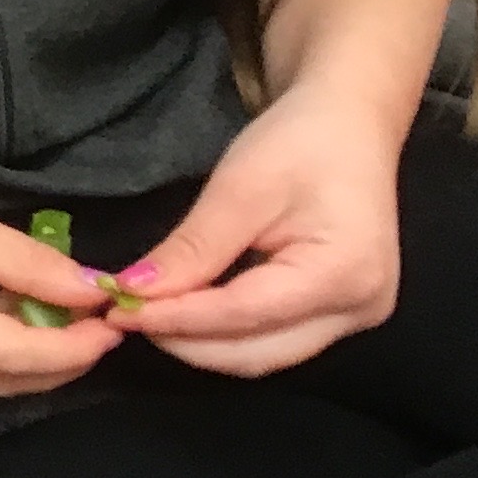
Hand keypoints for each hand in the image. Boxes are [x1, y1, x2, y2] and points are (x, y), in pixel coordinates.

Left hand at [117, 87, 402, 376]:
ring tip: (150, 314)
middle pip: (255, 353)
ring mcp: (357, 316)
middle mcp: (359, 308)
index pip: (241, 315)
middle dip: (185, 341)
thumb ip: (193, 249)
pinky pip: (275, 339)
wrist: (351, 123)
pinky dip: (226, 332)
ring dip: (201, 343)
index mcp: (342, 273)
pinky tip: (187, 311)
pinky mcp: (342, 313)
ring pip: (263, 355)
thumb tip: (134, 292)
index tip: (117, 312)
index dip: (175, 319)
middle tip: (125, 316)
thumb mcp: (239, 189)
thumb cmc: (301, 142)